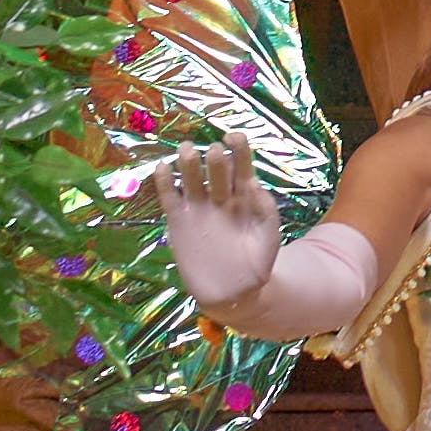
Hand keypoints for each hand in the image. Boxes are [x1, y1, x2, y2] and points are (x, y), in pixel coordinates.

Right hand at [151, 144, 282, 311]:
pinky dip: (164, 182)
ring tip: (186, 150)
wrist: (232, 293)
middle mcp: (221, 196)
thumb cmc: (256, 265)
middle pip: (216, 169)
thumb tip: (254, 184)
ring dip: (188, 162)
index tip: (232, 137)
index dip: (238, 147)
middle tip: (213, 153)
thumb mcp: (268, 241)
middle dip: (215, 157)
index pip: (242, 164)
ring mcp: (199, 208)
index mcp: (245, 197)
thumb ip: (266, 214)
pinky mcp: (179, 222)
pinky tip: (162, 168)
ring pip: (192, 178)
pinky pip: (169, 198)